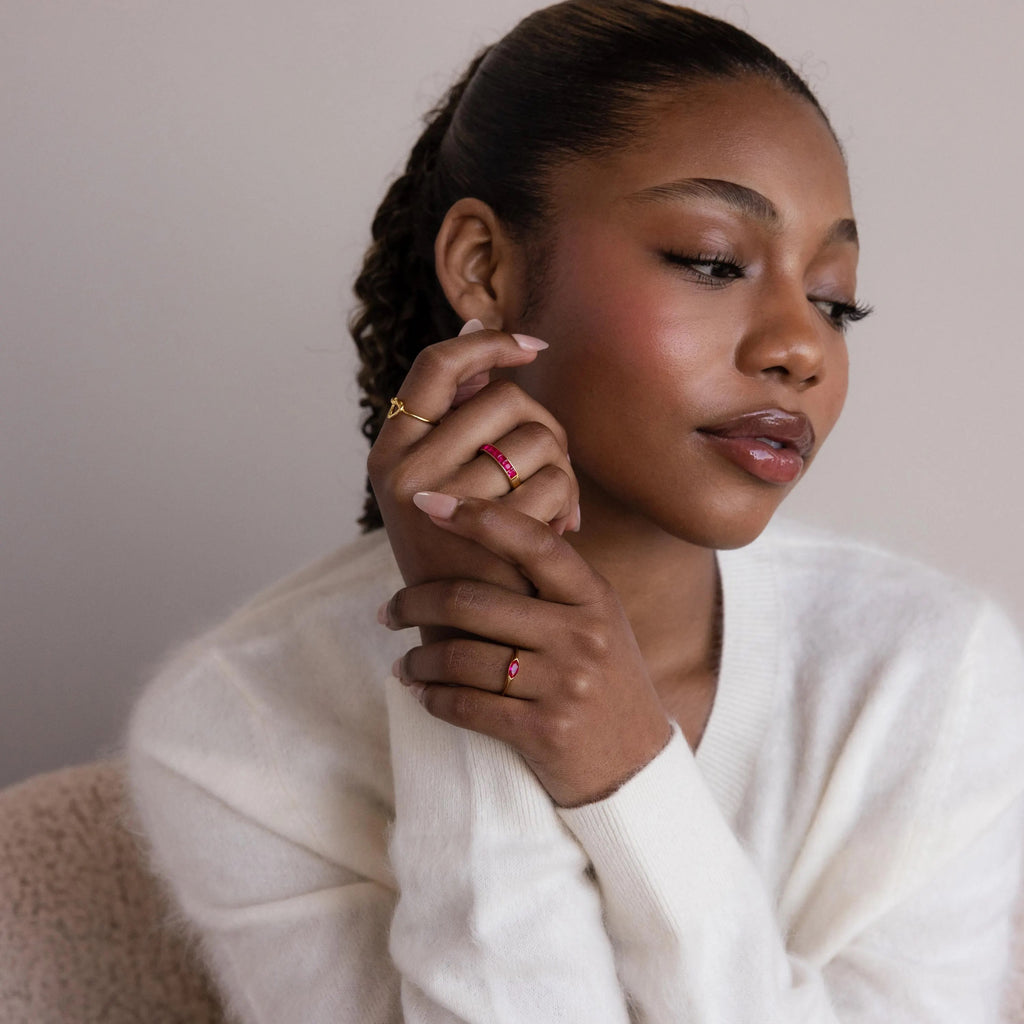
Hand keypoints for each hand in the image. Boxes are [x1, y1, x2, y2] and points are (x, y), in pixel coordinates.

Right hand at [367, 324, 578, 640]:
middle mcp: (402, 468)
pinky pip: (553, 482)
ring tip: (553, 506)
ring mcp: (439, 500)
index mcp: (391, 447)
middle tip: (549, 463)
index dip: (488, 342)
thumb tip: (482, 324)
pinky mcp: (483, 533)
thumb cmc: (464, 551)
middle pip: (501, 397)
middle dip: (544, 424)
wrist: (465, 638)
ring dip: (561, 468)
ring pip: (535, 436)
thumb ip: (461, 413)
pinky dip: (570, 504)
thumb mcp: (444, 480)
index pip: (437, 363)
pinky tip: (561, 531)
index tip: (533, 344)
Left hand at [380, 492, 672, 807]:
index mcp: (593, 596)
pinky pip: (466, 706)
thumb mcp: (598, 622)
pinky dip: (433, 698)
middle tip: (389, 611)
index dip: (476, 517)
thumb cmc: (605, 681)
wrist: (636, 765)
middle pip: (473, 602)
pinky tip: (421, 694)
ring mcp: (565, 684)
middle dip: (414, 603)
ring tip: (404, 664)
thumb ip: (553, 586)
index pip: (531, 541)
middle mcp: (582, 634)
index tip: (429, 504)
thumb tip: (481, 537)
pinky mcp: (544, 731)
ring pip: (460, 657)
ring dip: (417, 661)